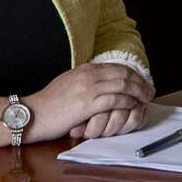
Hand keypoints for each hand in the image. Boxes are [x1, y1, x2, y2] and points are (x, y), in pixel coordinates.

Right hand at [25, 62, 152, 142]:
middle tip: (148, 90)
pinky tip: (133, 105)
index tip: (140, 82)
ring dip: (137, 92)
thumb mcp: (68, 84)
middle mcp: (88, 75)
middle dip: (139, 82)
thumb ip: (84, 81)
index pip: (116, 67)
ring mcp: (88, 88)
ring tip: (145, 98)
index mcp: (85, 69)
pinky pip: (114, 99)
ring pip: (122, 85)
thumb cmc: (49, 104)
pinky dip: (127, 102)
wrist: (32, 113)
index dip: (132, 74)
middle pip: (123, 73)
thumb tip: (99, 84)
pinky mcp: (87, 104)